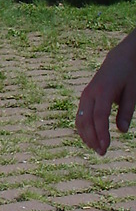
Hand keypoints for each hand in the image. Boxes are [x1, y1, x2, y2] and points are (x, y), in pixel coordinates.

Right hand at [75, 28, 135, 155]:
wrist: (121, 58)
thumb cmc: (130, 74)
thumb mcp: (133, 92)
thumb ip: (127, 111)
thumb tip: (122, 131)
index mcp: (103, 91)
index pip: (99, 116)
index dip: (101, 133)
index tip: (105, 147)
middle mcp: (91, 92)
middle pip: (86, 119)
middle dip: (92, 137)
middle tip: (102, 153)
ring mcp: (86, 94)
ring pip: (80, 118)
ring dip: (86, 134)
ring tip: (96, 148)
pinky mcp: (86, 96)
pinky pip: (81, 114)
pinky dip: (84, 127)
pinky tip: (91, 137)